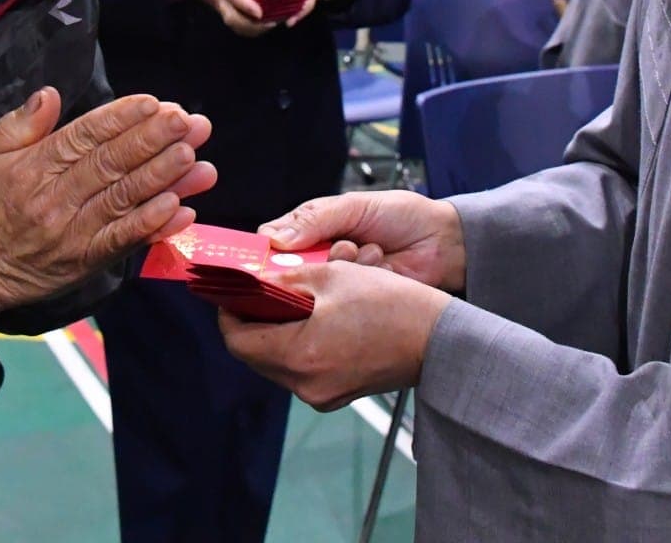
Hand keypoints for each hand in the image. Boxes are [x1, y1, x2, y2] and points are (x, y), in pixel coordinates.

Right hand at [0, 88, 216, 322]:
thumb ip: (19, 125)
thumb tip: (49, 94)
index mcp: (33, 167)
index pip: (84, 137)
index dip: (121, 118)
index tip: (154, 102)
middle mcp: (56, 198)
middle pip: (112, 164)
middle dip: (154, 140)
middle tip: (189, 120)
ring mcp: (73, 233)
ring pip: (124, 200)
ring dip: (164, 178)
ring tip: (196, 157)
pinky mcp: (84, 261)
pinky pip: (122, 242)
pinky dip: (152, 225)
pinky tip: (179, 209)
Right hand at [171, 0, 274, 37]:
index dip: (246, 4)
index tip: (260, 11)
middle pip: (233, 18)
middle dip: (253, 25)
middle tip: (274, 22)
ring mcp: (220, 7)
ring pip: (234, 24)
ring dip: (254, 29)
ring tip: (273, 23)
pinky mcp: (222, 11)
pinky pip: (235, 25)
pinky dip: (250, 29)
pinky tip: (264, 24)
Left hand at [220, 262, 449, 410]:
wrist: (441, 339)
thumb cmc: (393, 305)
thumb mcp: (332, 277)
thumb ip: (284, 280)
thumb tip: (254, 281)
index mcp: (299, 357)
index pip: (238, 341)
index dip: (229, 312)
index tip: (233, 291)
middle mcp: (307, 385)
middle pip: (257, 353)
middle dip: (255, 320)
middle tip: (262, 290)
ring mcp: (324, 393)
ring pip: (280, 360)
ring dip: (280, 329)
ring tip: (296, 298)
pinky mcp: (340, 392)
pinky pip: (304, 367)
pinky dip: (302, 342)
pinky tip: (318, 316)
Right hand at [262, 191, 465, 292]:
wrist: (445, 243)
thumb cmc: (401, 216)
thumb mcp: (355, 206)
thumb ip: (315, 219)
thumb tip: (274, 240)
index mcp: (312, 230)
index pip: (272, 245)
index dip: (266, 254)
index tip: (270, 259)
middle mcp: (319, 259)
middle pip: (288, 274)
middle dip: (313, 262)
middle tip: (338, 250)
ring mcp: (337, 284)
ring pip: (316, 288)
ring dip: (343, 267)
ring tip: (368, 251)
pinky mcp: (356, 305)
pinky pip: (343, 300)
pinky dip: (363, 280)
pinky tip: (381, 265)